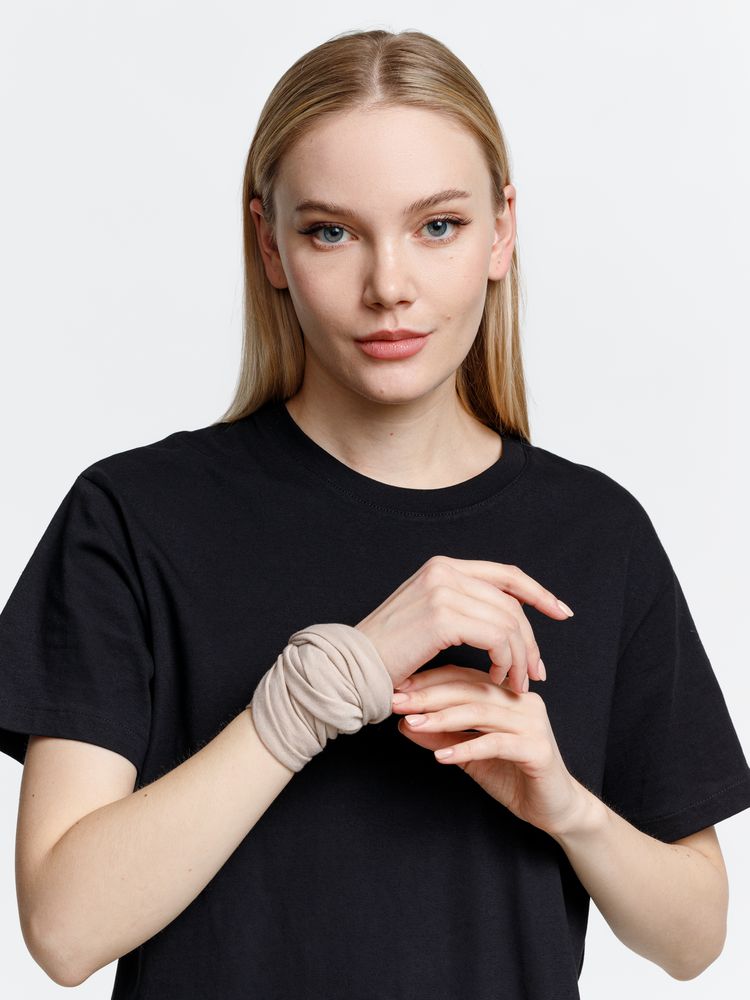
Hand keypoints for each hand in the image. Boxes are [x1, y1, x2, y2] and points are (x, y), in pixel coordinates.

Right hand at [355, 555, 573, 694]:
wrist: (352, 668)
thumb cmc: (389, 653)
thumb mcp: (428, 619)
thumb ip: (462, 608)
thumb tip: (507, 620)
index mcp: (442, 566)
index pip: (505, 574)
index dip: (538, 593)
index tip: (561, 613)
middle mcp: (443, 570)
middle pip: (511, 602)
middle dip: (531, 640)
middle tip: (537, 672)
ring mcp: (442, 590)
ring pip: (508, 621)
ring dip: (520, 657)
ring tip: (517, 683)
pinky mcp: (442, 616)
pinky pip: (496, 637)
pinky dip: (506, 661)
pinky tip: (499, 679)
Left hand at [391, 663, 583, 836]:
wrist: (555, 809)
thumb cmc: (513, 776)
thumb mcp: (469, 754)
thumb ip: (442, 737)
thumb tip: (404, 724)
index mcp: (507, 694)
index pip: (463, 677)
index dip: (429, 681)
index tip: (397, 688)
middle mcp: (522, 700)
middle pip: (470, 690)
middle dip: (430, 696)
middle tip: (398, 703)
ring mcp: (533, 723)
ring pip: (482, 712)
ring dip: (443, 718)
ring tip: (413, 724)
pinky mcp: (538, 749)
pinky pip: (497, 743)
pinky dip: (467, 748)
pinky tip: (442, 756)